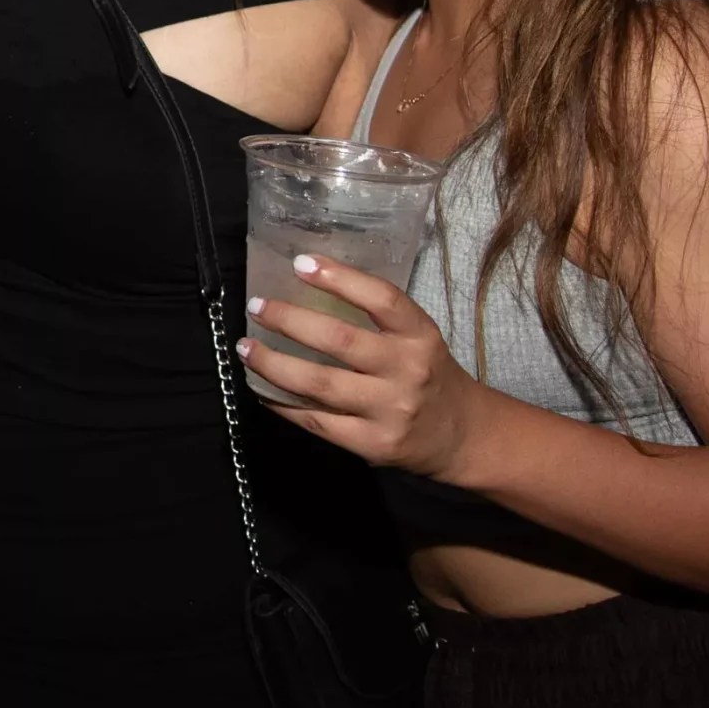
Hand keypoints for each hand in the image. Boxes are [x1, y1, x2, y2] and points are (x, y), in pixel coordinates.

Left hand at [239, 252, 488, 478]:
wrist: (462, 436)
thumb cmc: (428, 375)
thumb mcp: (417, 338)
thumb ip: (375, 318)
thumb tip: (308, 285)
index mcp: (420, 335)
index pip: (382, 298)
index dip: (340, 278)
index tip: (300, 263)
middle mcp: (407, 370)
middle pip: (339, 340)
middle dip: (289, 321)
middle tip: (257, 307)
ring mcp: (390, 410)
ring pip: (319, 384)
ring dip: (274, 364)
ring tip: (246, 349)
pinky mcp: (373, 444)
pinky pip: (317, 421)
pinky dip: (283, 404)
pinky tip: (263, 389)